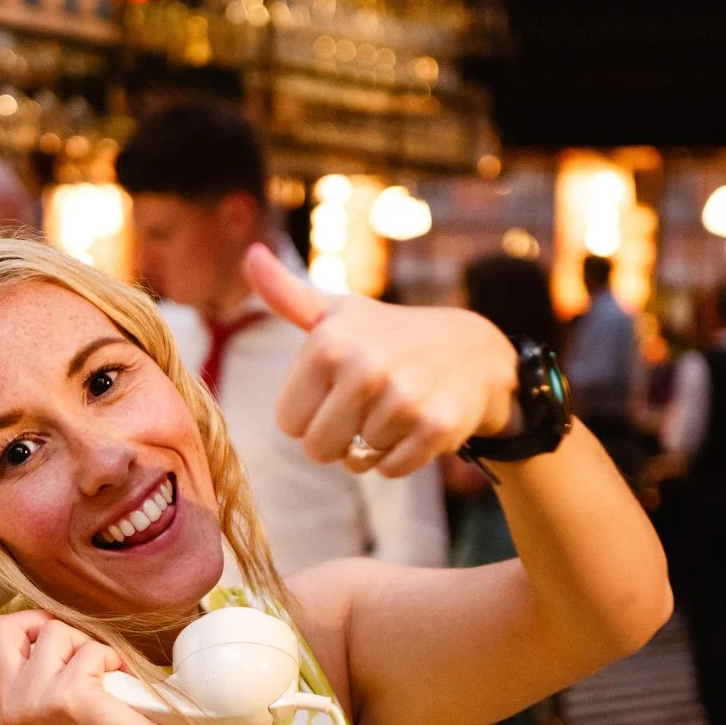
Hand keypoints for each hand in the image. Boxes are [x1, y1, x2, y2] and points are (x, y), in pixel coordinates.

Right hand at [0, 609, 171, 724]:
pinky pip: (90, 648)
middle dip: (38, 621)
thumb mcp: (56, 708)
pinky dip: (112, 658)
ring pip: (53, 631)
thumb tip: (37, 634)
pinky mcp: (68, 695)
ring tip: (103, 676)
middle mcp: (12, 704)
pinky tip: (117, 686)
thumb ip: (37, 677)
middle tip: (69, 642)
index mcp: (6, 709)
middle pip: (2, 629)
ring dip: (87, 645)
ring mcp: (36, 700)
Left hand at [246, 243, 518, 476]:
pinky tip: (416, 425)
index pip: (289, 423)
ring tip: (396, 409)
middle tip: (367, 407)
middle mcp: (364, 369)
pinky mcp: (434, 428)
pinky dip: (400, 457)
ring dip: (373, 445)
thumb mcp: (339, 313)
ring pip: (356, 461)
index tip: (338, 390)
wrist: (475, 350)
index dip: (312, 414)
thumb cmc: (390, 336)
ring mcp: (402, 400)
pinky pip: (390, 470)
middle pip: (318, 449)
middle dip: (338, 438)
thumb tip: (251, 253)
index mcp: (328, 344)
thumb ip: (287, 295)